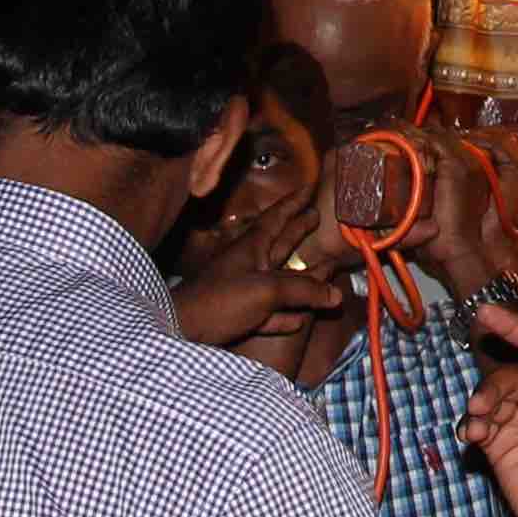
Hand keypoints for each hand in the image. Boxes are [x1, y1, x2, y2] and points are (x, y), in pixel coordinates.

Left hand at [171, 182, 347, 365]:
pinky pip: (271, 313)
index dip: (293, 203)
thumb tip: (335, 294)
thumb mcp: (266, 290)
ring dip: (303, 277)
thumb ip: (302, 290)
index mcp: (252, 247)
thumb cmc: (220, 300)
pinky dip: (287, 315)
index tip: (309, 187)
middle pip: (281, 243)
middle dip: (299, 229)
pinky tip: (301, 320)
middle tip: (317, 214)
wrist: (181, 329)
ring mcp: (245, 290)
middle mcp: (250, 264)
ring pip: (281, 280)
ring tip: (326, 267)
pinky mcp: (241, 316)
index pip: (276, 218)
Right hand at [464, 295, 517, 516]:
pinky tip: (473, 433)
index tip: (486, 312)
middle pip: (510, 372)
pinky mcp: (501, 446)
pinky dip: (471, 424)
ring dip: (481, 402)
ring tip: (479, 418)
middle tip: (482, 401)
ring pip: (492, 395)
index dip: (514, 326)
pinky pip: (480, 425)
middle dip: (493, 382)